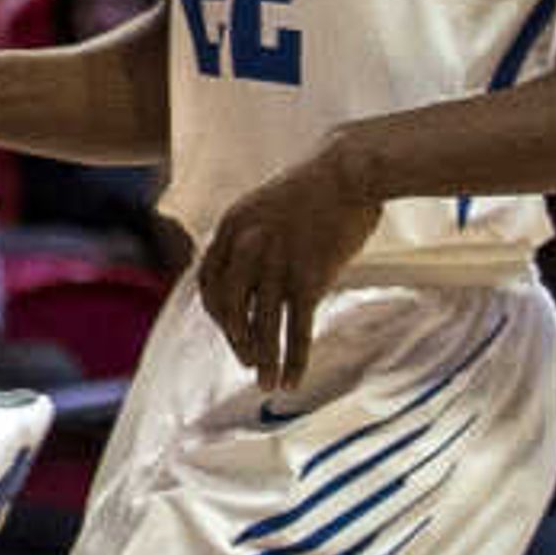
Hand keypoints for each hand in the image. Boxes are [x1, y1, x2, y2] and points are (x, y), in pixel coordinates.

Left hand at [197, 140, 382, 391]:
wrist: (347, 169)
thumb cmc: (314, 188)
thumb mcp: (266, 207)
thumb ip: (253, 237)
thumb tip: (255, 272)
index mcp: (232, 226)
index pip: (208, 280)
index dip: (215, 311)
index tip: (229, 330)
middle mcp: (246, 247)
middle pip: (228, 306)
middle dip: (236, 339)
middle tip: (249, 362)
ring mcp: (276, 263)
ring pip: (262, 325)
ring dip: (263, 360)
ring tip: (266, 385)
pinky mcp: (309, 277)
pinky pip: (297, 329)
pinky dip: (293, 359)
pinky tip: (293, 380)